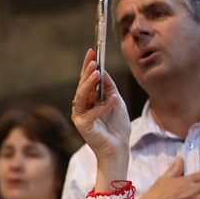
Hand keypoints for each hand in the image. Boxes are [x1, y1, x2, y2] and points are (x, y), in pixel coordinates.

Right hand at [72, 49, 131, 183]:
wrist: (119, 147)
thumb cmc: (116, 126)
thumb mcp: (116, 100)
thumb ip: (109, 87)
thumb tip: (103, 71)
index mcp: (88, 100)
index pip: (86, 80)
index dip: (88, 66)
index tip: (92, 51)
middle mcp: (81, 107)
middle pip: (82, 86)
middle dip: (87, 72)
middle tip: (93, 60)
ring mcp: (80, 117)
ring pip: (80, 97)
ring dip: (88, 84)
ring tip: (97, 73)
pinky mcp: (83, 127)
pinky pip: (92, 113)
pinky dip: (104, 106)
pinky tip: (114, 99)